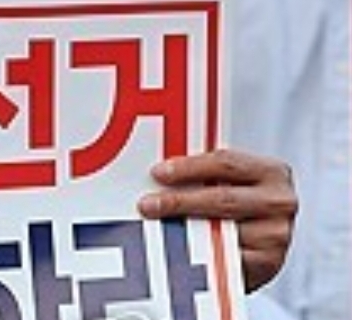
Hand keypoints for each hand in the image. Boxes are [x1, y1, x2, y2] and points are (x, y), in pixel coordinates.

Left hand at [138, 148, 295, 291]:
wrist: (262, 244)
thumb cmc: (237, 202)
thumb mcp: (229, 180)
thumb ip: (204, 172)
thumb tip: (159, 172)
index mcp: (271, 171)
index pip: (225, 163)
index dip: (189, 167)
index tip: (158, 173)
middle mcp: (279, 202)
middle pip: (222, 198)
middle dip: (179, 201)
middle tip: (148, 204)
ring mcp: (276, 235)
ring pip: (222, 230)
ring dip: (184, 229)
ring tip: (156, 226)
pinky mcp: (268, 264)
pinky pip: (227, 258)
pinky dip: (199, 255)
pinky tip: (178, 250)